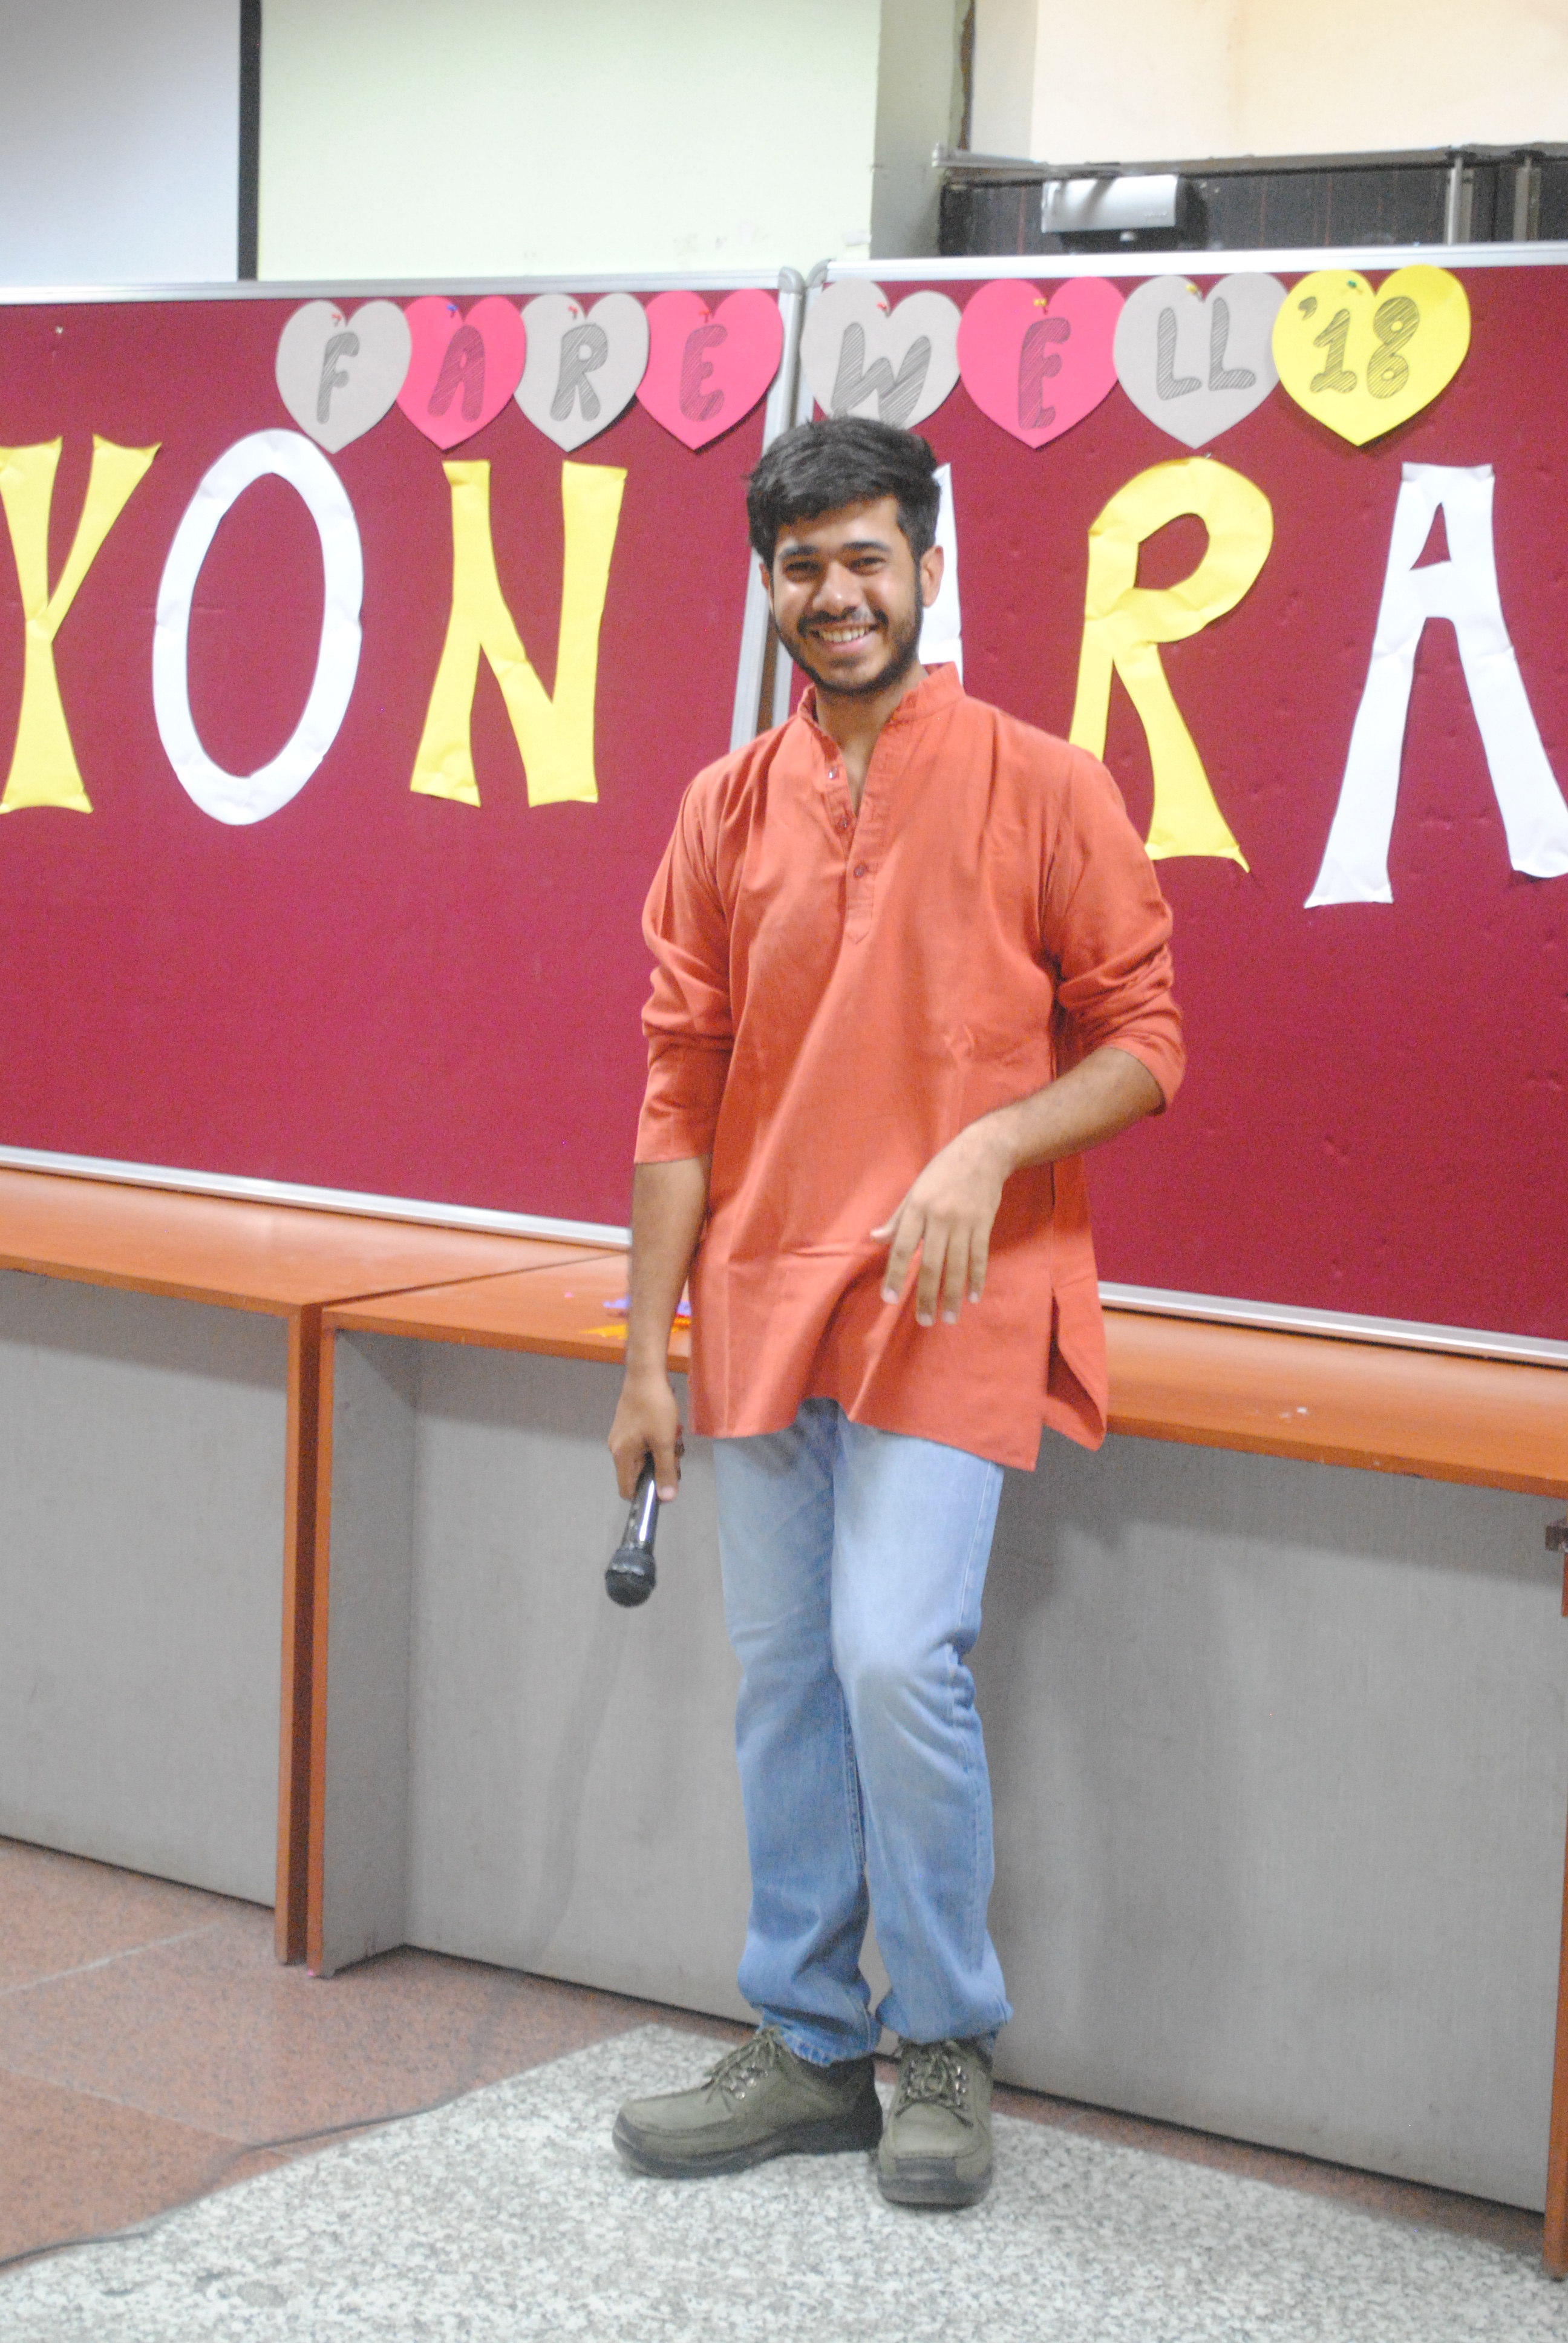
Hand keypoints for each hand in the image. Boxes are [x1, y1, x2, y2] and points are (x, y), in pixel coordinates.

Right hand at [608, 1366, 683, 1500]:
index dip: (645, 1494)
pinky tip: (668, 1428)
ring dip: (662, 1452)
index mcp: (621, 1455)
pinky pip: (643, 1443)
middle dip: (660, 1467)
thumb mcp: (664, 1441)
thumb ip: (665, 1471)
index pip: (627, 1490)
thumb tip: (666, 1498)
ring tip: (673, 1436)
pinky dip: (657, 1441)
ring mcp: (622, 1436)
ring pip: (644, 1457)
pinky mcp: (628, 1426)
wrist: (645, 1374)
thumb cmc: (654, 1407)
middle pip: (638, 1473)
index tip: (665, 1485)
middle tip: (674, 1452)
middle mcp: (617, 1448)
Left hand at [872, 1117, 1012, 1327]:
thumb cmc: (943, 1171)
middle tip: (924, 1320)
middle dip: (927, 1295)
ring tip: (948, 1318)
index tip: (889, 1298)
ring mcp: (964, 1223)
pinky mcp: (983, 1225)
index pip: (902, 1247)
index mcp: (918, 1208)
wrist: (983, 1152)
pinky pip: (980, 1257)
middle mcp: (940, 1218)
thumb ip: (897, 1219)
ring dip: (953, 1295)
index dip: (894, 1274)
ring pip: (957, 1266)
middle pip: (932, 1264)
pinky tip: (972, 1297)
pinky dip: (977, 1278)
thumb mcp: (915, 1190)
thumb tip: (874, 1238)